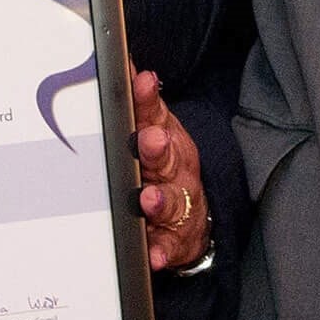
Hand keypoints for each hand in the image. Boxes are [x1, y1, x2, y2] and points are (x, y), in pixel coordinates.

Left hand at [133, 66, 208, 270]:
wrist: (195, 217)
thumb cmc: (165, 168)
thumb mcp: (158, 132)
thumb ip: (140, 105)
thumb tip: (125, 65)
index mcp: (165, 140)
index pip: (155, 115)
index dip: (147, 99)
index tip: (141, 83)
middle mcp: (174, 170)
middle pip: (167, 157)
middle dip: (158, 149)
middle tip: (151, 140)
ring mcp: (177, 205)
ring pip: (169, 201)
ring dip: (159, 200)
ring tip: (148, 199)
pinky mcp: (176, 240)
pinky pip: (169, 247)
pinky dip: (162, 251)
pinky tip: (154, 255)